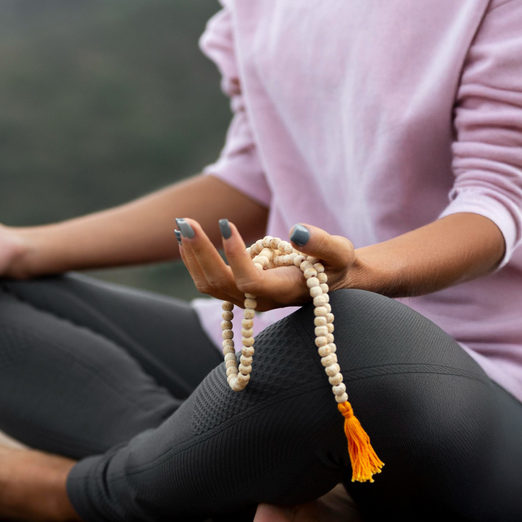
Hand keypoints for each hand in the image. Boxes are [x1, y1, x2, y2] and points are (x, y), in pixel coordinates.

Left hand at [176, 218, 356, 310]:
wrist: (333, 280)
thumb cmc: (337, 264)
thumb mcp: (340, 251)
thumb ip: (322, 243)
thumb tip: (296, 232)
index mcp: (285, 290)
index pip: (251, 280)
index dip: (235, 255)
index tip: (227, 224)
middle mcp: (261, 300)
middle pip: (220, 283)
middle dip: (200, 252)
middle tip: (185, 221)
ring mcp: (248, 298)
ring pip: (209, 284)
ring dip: (191, 256)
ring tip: (181, 225)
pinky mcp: (239, 291)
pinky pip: (209, 281)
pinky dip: (194, 260)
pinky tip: (184, 237)